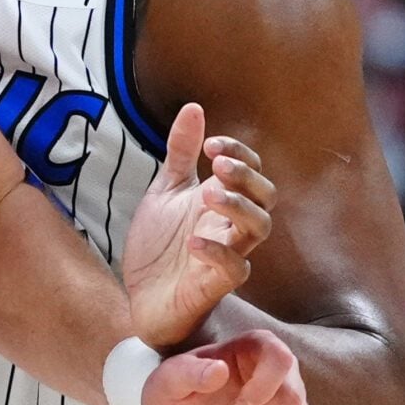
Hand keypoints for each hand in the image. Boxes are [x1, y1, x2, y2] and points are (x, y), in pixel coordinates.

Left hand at [121, 103, 274, 347]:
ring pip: (258, 230)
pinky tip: (194, 242)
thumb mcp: (165, 192)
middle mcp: (230, 227)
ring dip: (239, 207)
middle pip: (265, 198)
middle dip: (246, 178)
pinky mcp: (214, 286)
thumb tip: (194, 108)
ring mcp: (227, 255)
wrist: (139, 296)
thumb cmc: (159, 246)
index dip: (239, 154)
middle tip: (216, 166)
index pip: (251, 172)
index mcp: (223, 202)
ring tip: (208, 194)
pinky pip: (235, 270)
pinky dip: (218, 253)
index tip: (210, 144)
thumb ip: (180, 154)